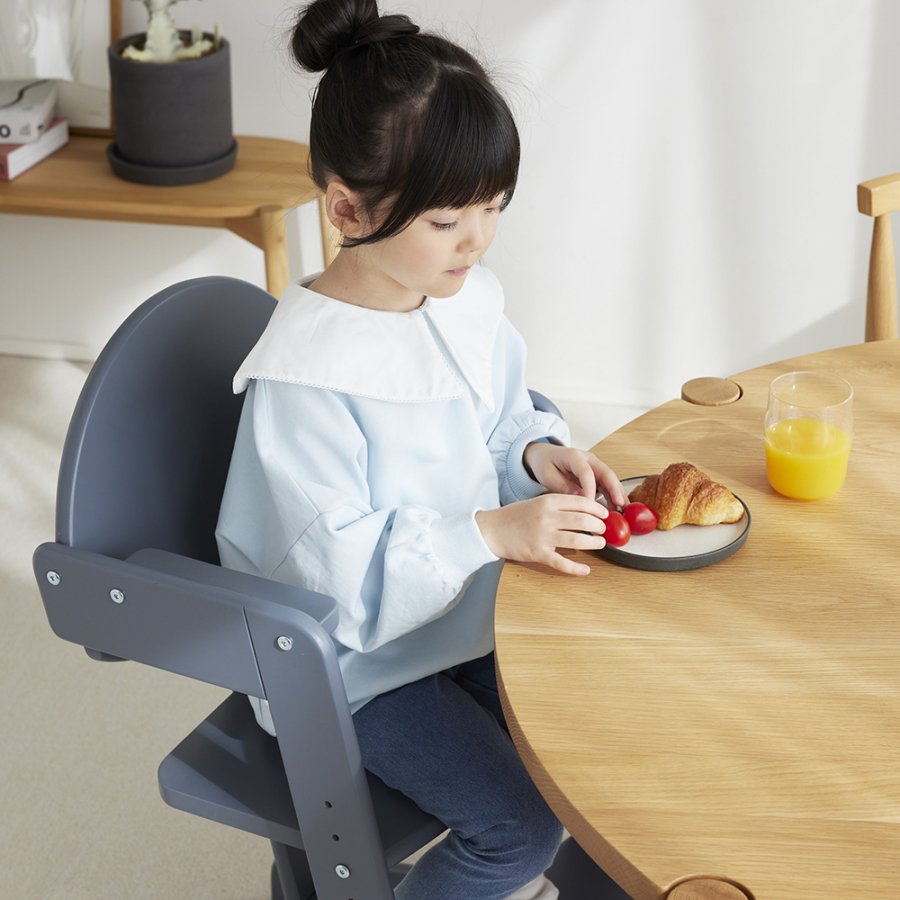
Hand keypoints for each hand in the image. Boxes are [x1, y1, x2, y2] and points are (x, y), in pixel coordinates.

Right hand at [475, 493, 608, 575]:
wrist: (491, 529)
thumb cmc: (514, 516)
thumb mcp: (537, 502)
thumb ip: (558, 505)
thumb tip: (584, 511)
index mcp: (547, 502)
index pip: (580, 502)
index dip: (597, 508)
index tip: (604, 513)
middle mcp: (547, 517)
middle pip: (583, 521)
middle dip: (598, 525)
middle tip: (603, 529)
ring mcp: (542, 536)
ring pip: (577, 540)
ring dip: (593, 543)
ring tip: (599, 543)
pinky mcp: (537, 553)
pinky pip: (561, 563)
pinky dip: (576, 568)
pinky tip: (585, 570)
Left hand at [523, 443, 625, 507]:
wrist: (544, 455)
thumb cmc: (545, 463)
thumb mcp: (548, 475)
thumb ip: (563, 486)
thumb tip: (580, 498)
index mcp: (574, 456)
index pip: (586, 472)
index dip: (590, 488)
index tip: (590, 504)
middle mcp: (588, 459)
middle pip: (606, 473)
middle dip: (614, 489)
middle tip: (620, 504)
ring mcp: (594, 466)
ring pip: (610, 479)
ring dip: (617, 494)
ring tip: (623, 510)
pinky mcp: (596, 474)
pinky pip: (607, 485)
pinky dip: (613, 495)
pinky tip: (618, 508)